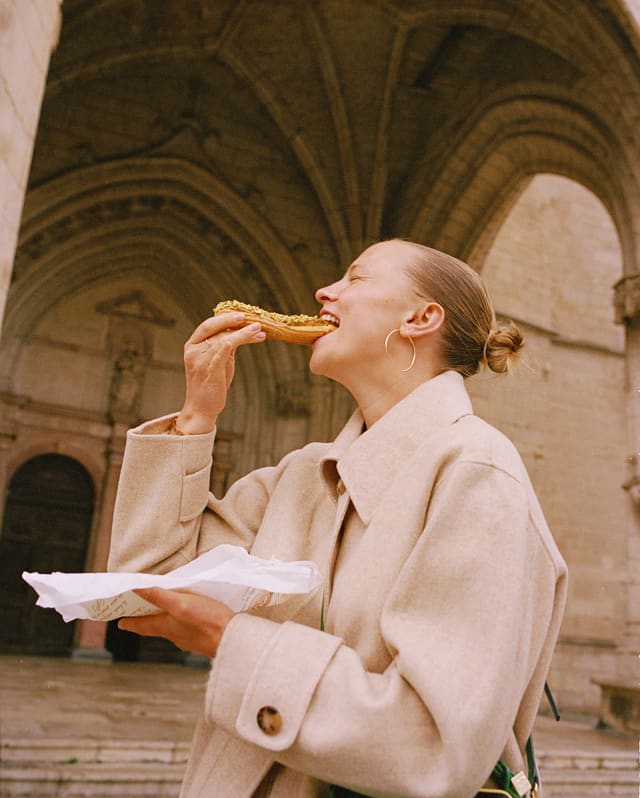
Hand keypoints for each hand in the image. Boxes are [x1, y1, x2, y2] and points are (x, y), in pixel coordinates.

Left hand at [118, 588, 235, 657]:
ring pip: (170, 629)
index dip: (130, 622)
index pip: (142, 625)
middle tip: (137, 614)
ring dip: (163, 621)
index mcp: (166, 627)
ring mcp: (189, 638)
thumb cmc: (207, 621)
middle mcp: (175, 635)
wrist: (234, 639)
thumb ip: (159, 597)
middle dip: (145, 620)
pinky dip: (181, 622)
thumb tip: (137, 588)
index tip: (120, 622)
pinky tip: (190, 617)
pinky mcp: (203, 637)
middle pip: (154, 627)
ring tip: (162, 612)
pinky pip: (186, 629)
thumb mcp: (181, 604)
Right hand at [177, 313, 265, 433]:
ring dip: (243, 334)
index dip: (224, 318)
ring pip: (223, 340)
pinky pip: (222, 352)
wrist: (201, 408)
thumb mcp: (217, 359)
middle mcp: (193, 351)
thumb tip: (244, 330)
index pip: (208, 325)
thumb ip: (224, 345)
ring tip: (259, 331)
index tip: (242, 315)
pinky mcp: (210, 372)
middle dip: (234, 322)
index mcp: (192, 345)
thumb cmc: (211, 382)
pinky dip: (235, 341)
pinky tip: (249, 337)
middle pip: (216, 330)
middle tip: (253, 320)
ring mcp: (200, 362)